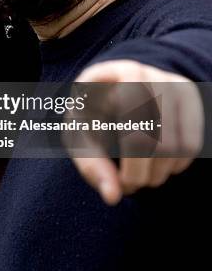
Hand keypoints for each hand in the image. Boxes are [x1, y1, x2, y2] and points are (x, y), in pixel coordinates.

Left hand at [71, 60, 203, 204]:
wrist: (110, 89)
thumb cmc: (90, 116)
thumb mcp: (79, 136)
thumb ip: (91, 164)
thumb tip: (112, 196)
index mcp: (111, 75)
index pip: (134, 117)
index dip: (134, 157)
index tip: (124, 182)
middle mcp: (146, 74)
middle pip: (158, 136)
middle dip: (145, 172)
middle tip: (131, 185)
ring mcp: (171, 83)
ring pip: (178, 143)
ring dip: (160, 173)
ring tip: (142, 177)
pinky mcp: (188, 96)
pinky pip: (192, 143)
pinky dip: (176, 165)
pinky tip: (157, 167)